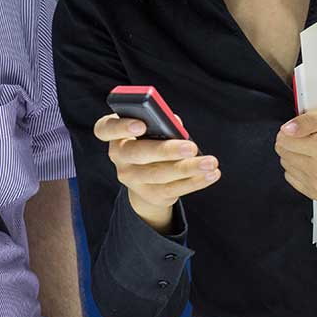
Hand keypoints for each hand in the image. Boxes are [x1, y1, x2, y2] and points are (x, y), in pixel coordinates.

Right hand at [93, 114, 219, 232]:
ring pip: (159, 175)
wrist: (146, 176)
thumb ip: (160, 122)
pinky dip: (195, 181)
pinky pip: (173, 189)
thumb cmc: (152, 139)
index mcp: (116, 135)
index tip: (141, 124)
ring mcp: (132, 179)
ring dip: (188, 169)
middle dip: (166, 150)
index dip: (121, 126)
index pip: (106, 129)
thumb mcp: (153, 127)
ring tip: (211, 162)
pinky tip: (211, 174)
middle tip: (191, 147)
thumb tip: (175, 124)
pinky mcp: (149, 194)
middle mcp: (119, 157)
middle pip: (137, 154)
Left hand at [274, 110, 316, 201]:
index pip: (284, 138)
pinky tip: (314, 163)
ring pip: (286, 166)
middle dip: (292, 142)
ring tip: (315, 151)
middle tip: (310, 138)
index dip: (289, 130)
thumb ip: (310, 120)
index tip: (300, 128)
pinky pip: (293, 179)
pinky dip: (299, 169)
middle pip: (283, 153)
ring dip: (295, 156)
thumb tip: (287, 129)